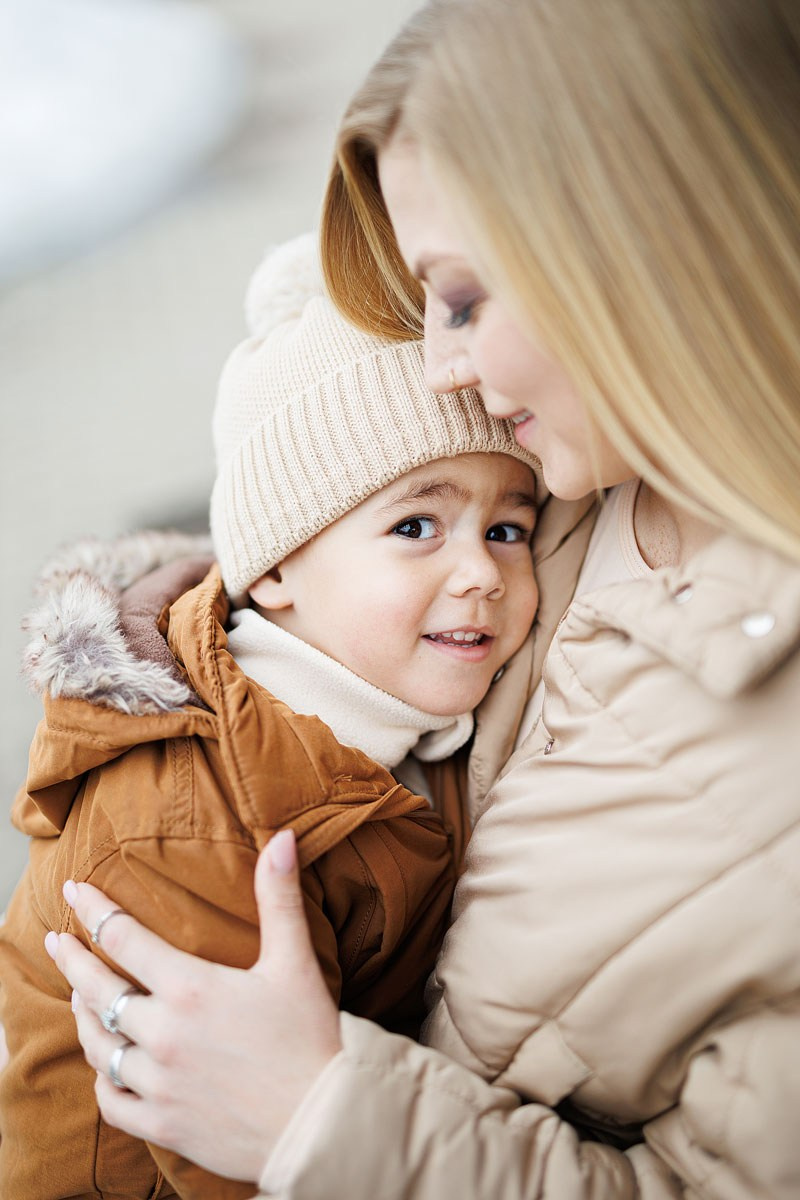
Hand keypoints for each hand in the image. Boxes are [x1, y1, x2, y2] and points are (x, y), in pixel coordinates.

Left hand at [46, 831, 341, 1182]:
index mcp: (191, 988)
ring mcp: (159, 1082)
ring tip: (78, 997)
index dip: (94, 910)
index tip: (74, 890)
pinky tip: (105, 1067)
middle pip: (98, 989)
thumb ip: (279, 896)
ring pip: (100, 1045)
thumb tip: (281, 837)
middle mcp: (164, 1034)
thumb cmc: (311, 1037)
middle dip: (72, 959)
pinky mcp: (163, 1123)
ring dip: (84, 1016)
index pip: (123, 938)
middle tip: (54, 939)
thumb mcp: (295, 960)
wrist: (323, 1122)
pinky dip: (103, 1081)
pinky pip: (112, 1102)